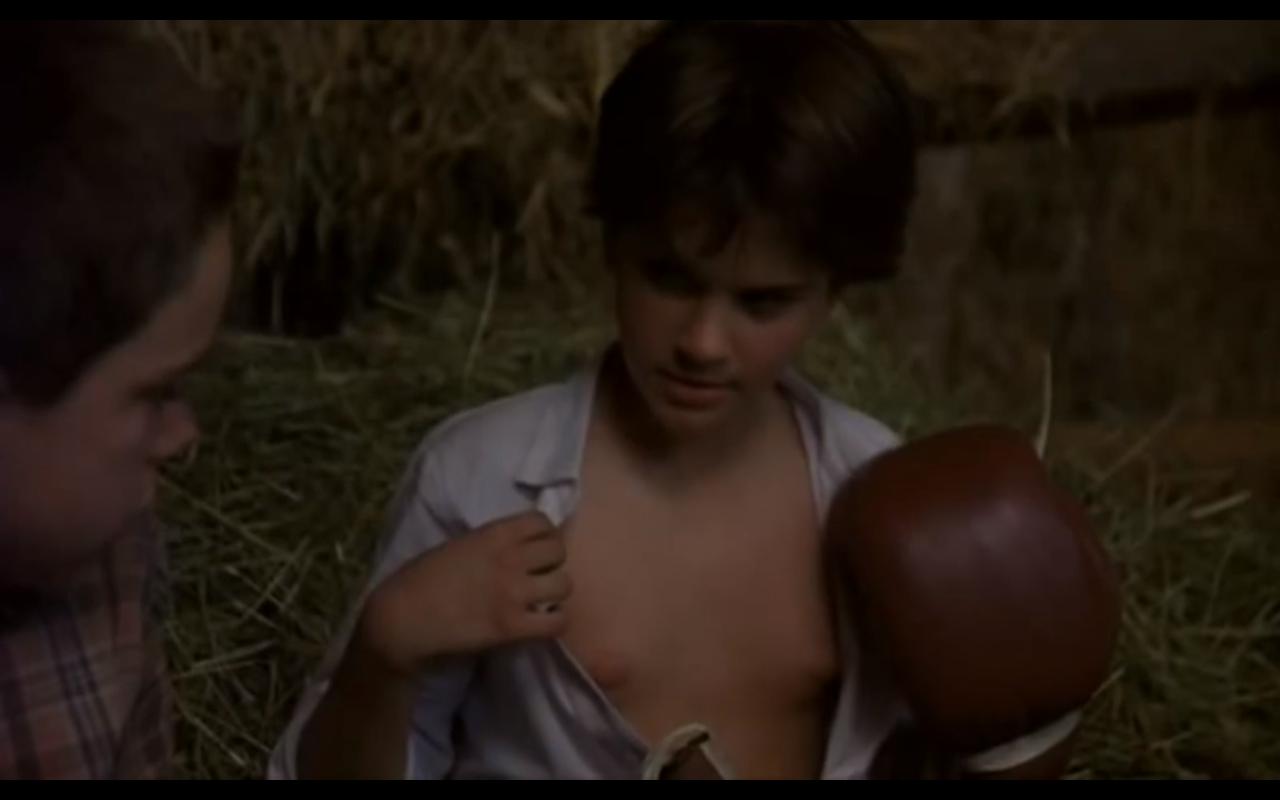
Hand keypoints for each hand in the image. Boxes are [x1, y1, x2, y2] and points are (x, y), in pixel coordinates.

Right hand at [357, 510, 570, 676]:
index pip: (542, 522)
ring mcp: (514, 592)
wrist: (402, 618)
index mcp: (493, 534)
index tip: (537, 549)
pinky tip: (540, 625)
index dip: (545, 535)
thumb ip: (489, 545)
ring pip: (564, 585)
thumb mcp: (458, 546)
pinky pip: (557, 622)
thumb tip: (514, 549)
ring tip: (541, 602)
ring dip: (555, 594)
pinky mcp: (512, 626)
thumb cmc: (419, 580)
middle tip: (540, 577)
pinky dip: (553, 623)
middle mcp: (510, 558)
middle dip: (553, 563)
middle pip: (559, 551)